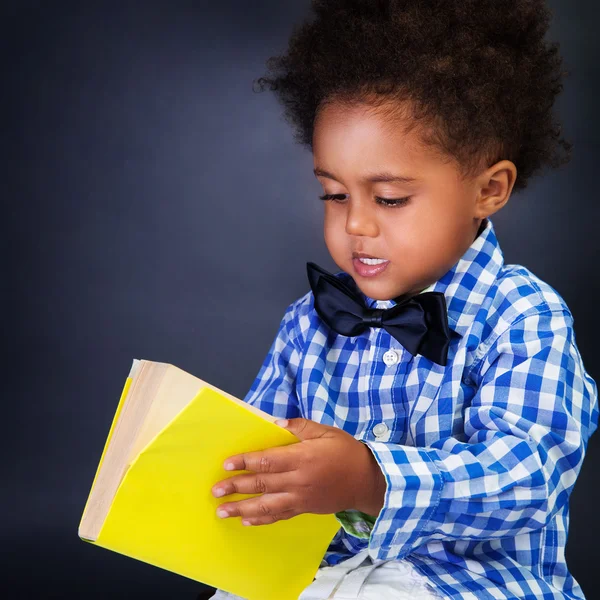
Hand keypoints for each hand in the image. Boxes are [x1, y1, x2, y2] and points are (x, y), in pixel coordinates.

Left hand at [211, 417, 386, 525]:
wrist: (367, 480)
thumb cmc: (346, 451)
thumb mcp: (326, 431)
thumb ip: (301, 427)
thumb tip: (277, 422)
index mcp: (302, 457)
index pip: (267, 460)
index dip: (245, 462)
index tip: (226, 464)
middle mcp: (298, 480)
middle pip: (261, 484)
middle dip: (236, 487)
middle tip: (215, 490)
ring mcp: (300, 497)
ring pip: (266, 505)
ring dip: (242, 509)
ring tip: (222, 512)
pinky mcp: (304, 509)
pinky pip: (279, 516)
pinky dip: (261, 520)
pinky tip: (246, 521)